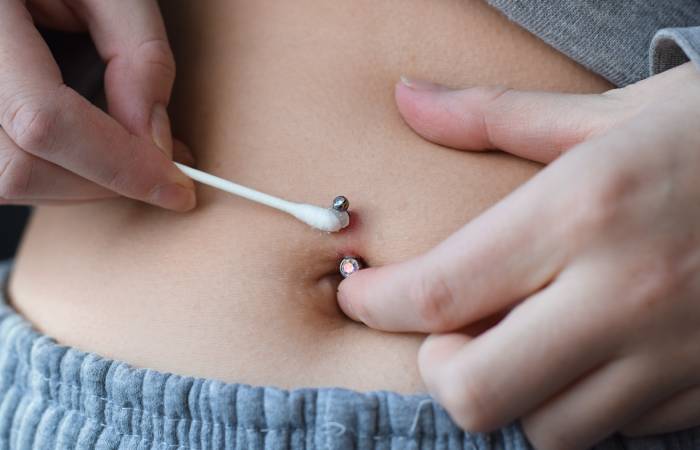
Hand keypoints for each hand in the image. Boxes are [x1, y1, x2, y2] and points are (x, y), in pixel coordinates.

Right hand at [0, 0, 194, 209]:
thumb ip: (139, 54)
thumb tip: (156, 140)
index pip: (44, 120)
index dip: (117, 165)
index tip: (177, 186)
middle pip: (22, 166)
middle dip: (106, 181)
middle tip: (166, 169)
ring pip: (8, 183)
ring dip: (82, 185)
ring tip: (132, 160)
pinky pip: (2, 174)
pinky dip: (57, 176)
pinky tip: (93, 157)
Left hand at [337, 63, 699, 449]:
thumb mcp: (605, 115)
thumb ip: (491, 116)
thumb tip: (406, 98)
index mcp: (581, 212)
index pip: (438, 290)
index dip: (377, 303)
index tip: (360, 293)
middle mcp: (621, 292)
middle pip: (474, 391)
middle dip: (438, 370)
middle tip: (445, 332)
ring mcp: (672, 353)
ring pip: (546, 429)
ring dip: (512, 393)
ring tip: (519, 342)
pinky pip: (617, 432)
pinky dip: (580, 404)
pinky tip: (585, 357)